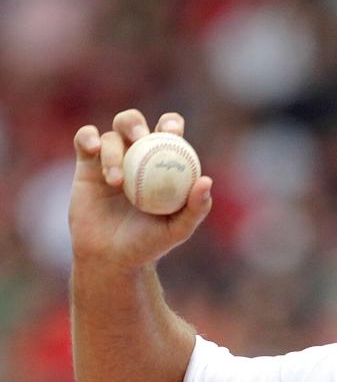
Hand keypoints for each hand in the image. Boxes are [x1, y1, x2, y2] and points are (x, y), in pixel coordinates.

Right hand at [69, 109, 213, 268]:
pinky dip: (88, 138)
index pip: (168, 133)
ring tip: (116, 180)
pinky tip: (93, 150)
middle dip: (136, 123)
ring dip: (114, 151)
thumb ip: (196, 208)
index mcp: (162, 163)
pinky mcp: (86, 164)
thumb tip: (206, 181)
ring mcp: (111, 158)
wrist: (111, 257)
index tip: (172, 131)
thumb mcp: (177, 230)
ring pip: (111, 135)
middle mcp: (137, 155)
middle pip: (134, 124)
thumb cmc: (148, 243)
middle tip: (140, 138)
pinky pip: (85, 139)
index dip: (171, 123)